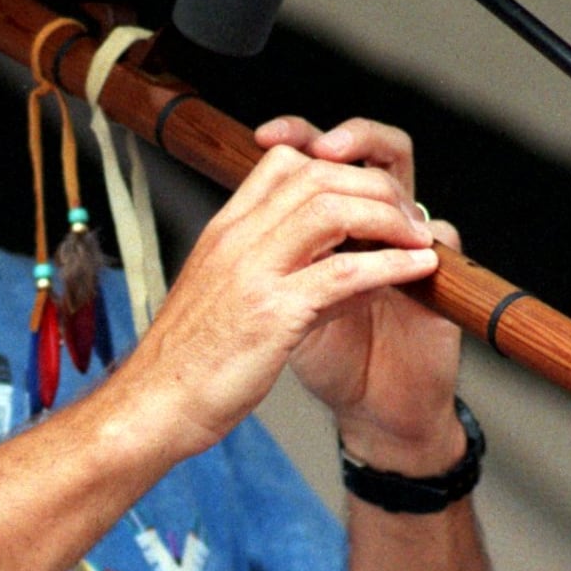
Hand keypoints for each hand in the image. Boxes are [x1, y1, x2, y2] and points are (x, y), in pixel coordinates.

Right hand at [112, 115, 441, 461]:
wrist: (152, 407)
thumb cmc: (187, 364)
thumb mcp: (228, 300)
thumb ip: (280, 274)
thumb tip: (344, 267)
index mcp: (224, 231)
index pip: (284, 163)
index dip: (337, 166)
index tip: (371, 194)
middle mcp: (237, 239)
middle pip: (319, 176)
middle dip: (376, 188)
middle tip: (410, 218)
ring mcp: (253, 272)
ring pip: (334, 210)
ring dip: (390, 219)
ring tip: (419, 239)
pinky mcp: (273, 312)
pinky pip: (345, 271)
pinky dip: (391, 265)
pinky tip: (417, 270)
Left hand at [256, 115, 464, 472]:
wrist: (373, 408)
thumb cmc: (329, 360)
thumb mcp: (286, 308)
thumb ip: (278, 262)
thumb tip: (239, 218)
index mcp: (328, 226)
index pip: (318, 156)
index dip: (297, 134)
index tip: (264, 133)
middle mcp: (369, 225)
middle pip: (369, 150)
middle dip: (346, 138)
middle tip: (322, 149)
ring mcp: (407, 244)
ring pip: (409, 178)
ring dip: (382, 172)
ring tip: (357, 182)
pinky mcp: (440, 275)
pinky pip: (445, 237)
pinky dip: (423, 233)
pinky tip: (402, 245)